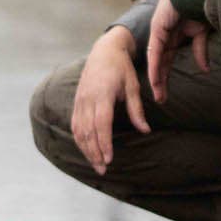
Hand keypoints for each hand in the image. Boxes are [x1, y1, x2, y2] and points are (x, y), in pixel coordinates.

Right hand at [71, 27, 149, 174]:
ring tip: (96, 164)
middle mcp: (87, 99)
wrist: (104, 50)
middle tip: (103, 170)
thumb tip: (145, 131)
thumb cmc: (121, 68)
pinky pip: (75, 124)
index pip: (101, 124)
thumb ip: (137, 110)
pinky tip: (86, 150)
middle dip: (94, 152)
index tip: (109, 159)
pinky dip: (80, 139)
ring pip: (79, 130)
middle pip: (87, 131)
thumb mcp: (133, 87)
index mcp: (102, 94)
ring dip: (86, 149)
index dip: (104, 143)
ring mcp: (80, 100)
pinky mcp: (77, 102)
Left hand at [144, 0, 210, 104]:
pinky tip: (155, 80)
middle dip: (160, 82)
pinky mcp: (158, 28)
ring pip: (156, 60)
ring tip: (159, 95)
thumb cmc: (200, 5)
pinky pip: (156, 51)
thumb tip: (205, 69)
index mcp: (174, 35)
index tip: (167, 92)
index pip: (167, 60)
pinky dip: (156, 66)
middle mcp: (164, 35)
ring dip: (157, 79)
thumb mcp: (200, 32)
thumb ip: (200, 50)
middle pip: (159, 63)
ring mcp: (159, 32)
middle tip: (161, 99)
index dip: (166, 76)